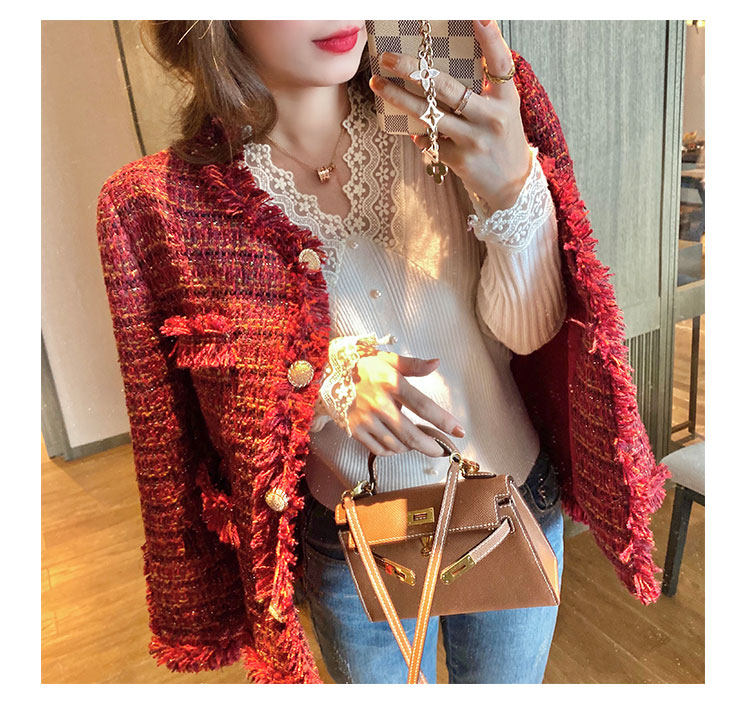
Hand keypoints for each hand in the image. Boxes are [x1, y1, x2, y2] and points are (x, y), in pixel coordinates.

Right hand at [347, 352, 464, 457]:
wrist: (324, 374)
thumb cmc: (360, 365)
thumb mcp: (387, 359)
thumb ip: (413, 364)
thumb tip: (436, 363)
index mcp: (390, 382)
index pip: (423, 406)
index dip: (443, 420)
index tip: (459, 430)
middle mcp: (378, 403)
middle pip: (411, 434)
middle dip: (430, 446)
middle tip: (440, 450)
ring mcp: (365, 419)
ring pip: (396, 445)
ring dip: (411, 447)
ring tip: (418, 443)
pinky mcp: (355, 430)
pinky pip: (379, 449)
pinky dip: (393, 451)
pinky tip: (398, 444)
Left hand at [369, 19, 531, 211]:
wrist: (511, 185)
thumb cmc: (502, 138)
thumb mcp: (503, 108)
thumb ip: (486, 84)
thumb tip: (457, 54)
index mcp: (505, 98)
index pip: (500, 62)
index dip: (490, 38)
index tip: (477, 15)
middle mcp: (491, 117)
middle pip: (446, 86)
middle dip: (412, 70)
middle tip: (388, 58)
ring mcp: (474, 140)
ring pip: (428, 114)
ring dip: (399, 98)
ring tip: (378, 85)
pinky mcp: (460, 160)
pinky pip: (429, 141)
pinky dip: (419, 135)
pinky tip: (414, 132)